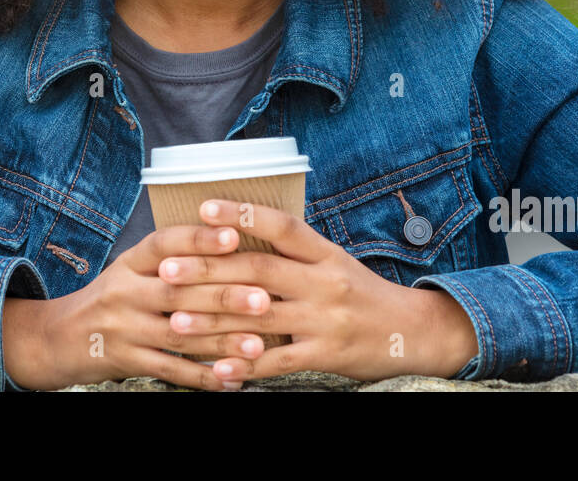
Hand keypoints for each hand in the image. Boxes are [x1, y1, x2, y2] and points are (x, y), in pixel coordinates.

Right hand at [1, 222, 274, 390]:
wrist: (56, 339)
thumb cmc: (109, 299)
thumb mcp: (129, 269)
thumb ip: (169, 258)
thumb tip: (230, 237)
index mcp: (130, 262)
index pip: (165, 243)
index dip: (199, 239)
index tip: (234, 236)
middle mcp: (125, 291)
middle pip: (179, 290)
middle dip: (225, 295)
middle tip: (264, 298)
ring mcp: (124, 328)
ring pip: (179, 333)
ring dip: (222, 341)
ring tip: (257, 344)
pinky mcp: (125, 361)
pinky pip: (170, 369)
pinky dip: (203, 377)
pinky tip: (231, 379)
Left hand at [158, 199, 478, 384]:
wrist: (410, 332)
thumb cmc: (360, 293)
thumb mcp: (333, 261)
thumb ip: (292, 251)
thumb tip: (237, 230)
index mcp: (325, 253)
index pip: (281, 226)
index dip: (242, 214)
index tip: (202, 209)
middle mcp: (325, 281)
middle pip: (259, 271)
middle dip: (208, 270)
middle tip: (166, 270)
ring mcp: (325, 320)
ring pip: (260, 318)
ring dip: (213, 321)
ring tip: (175, 320)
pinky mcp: (326, 356)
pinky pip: (278, 361)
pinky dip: (244, 364)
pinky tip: (215, 368)